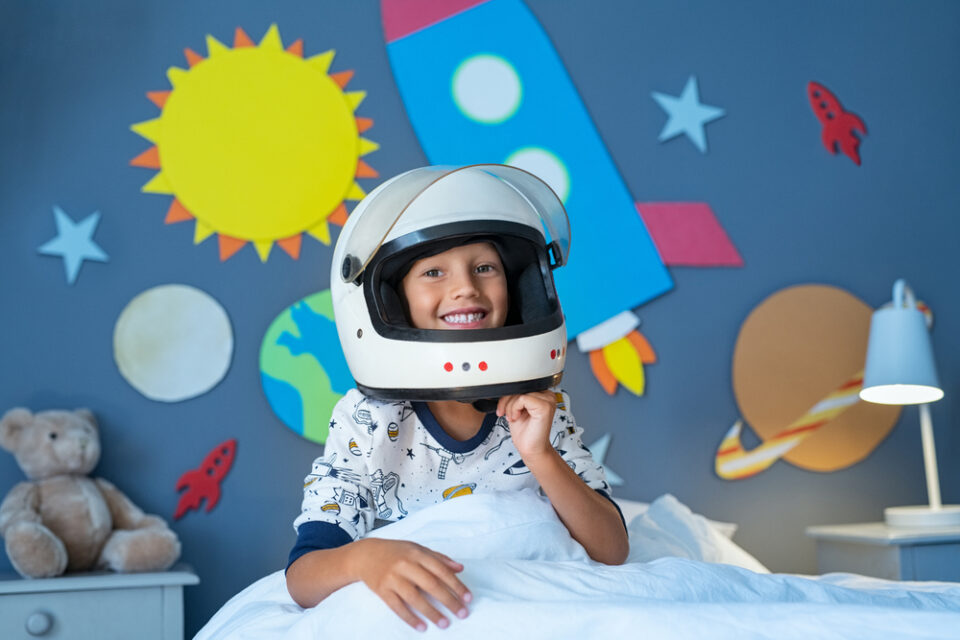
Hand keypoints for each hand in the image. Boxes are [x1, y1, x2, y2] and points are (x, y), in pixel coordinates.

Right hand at [353, 538, 470, 630]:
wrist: (366, 555)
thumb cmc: (396, 552)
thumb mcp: (417, 549)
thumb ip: (439, 558)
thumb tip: (459, 568)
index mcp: (417, 553)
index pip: (441, 570)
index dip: (456, 585)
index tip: (468, 598)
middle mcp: (405, 565)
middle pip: (431, 584)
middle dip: (448, 600)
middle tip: (462, 613)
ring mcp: (393, 578)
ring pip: (415, 598)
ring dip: (431, 612)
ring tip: (445, 623)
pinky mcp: (382, 590)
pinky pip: (397, 607)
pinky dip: (410, 618)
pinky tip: (422, 627)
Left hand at [496, 391, 556, 459]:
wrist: (531, 449)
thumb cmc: (525, 432)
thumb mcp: (516, 408)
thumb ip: (514, 395)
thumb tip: (504, 385)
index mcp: (543, 394)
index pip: (521, 384)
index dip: (509, 395)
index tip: (503, 408)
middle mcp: (548, 395)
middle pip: (520, 386)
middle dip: (507, 401)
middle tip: (507, 415)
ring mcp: (548, 400)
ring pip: (520, 393)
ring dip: (510, 406)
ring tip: (513, 417)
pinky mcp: (545, 406)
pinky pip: (522, 398)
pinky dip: (514, 408)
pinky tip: (517, 417)